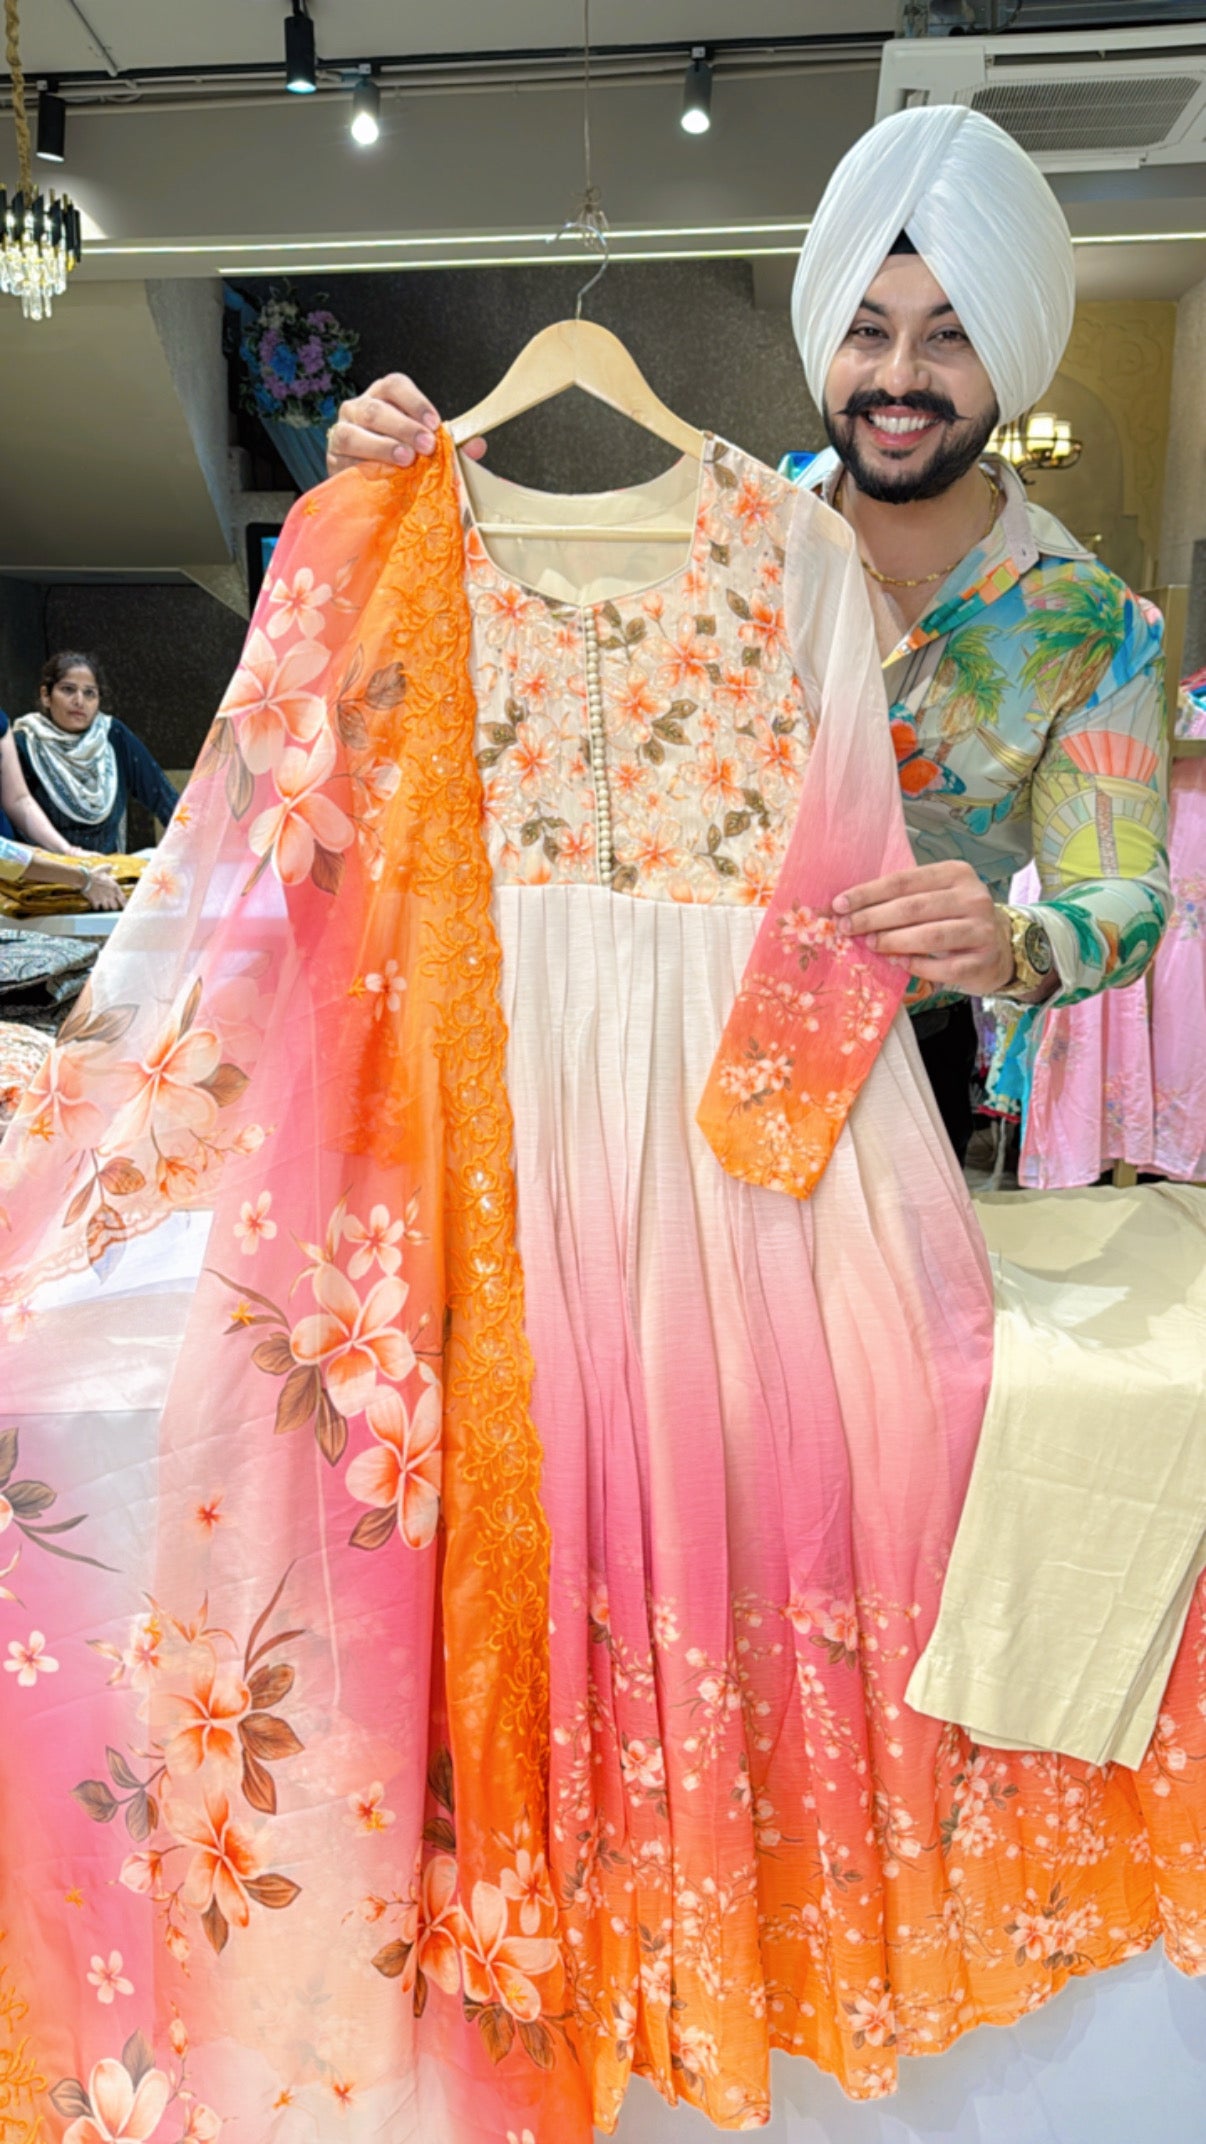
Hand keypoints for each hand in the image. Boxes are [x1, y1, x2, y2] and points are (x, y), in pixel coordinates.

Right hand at [83, 867, 124, 912]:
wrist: (84, 878)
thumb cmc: (95, 874)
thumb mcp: (103, 869)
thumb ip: (109, 868)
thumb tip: (111, 866)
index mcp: (115, 888)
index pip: (123, 900)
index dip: (124, 905)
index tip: (125, 908)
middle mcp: (110, 895)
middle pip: (115, 907)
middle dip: (113, 906)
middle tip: (111, 904)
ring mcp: (103, 899)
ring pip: (106, 908)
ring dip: (105, 907)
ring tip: (103, 904)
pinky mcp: (95, 902)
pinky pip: (97, 908)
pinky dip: (96, 907)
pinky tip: (95, 904)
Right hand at [325, 374, 486, 476]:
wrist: (368, 484)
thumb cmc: (401, 457)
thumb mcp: (427, 446)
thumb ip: (451, 445)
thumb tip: (478, 446)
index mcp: (384, 396)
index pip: (395, 386)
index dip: (415, 402)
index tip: (434, 423)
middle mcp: (358, 408)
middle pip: (376, 410)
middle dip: (404, 427)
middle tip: (426, 446)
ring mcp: (341, 432)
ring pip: (354, 433)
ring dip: (382, 446)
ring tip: (405, 459)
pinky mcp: (332, 459)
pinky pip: (343, 461)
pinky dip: (364, 467)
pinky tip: (382, 475)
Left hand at [833, 860, 1013, 995]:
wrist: (1001, 947)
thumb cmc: (955, 918)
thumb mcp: (936, 896)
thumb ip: (902, 898)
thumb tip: (849, 908)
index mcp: (956, 873)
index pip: (904, 881)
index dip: (868, 893)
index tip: (839, 904)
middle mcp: (973, 897)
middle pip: (913, 907)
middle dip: (873, 918)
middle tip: (846, 928)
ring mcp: (981, 930)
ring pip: (929, 936)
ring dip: (893, 941)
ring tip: (869, 944)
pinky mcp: (982, 961)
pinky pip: (942, 967)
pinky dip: (915, 965)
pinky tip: (897, 963)